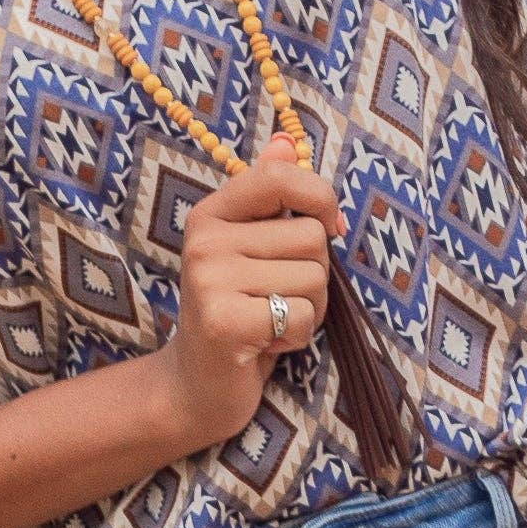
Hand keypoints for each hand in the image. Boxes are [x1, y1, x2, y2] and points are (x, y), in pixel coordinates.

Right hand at [162, 157, 338, 449]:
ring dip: (309, 310)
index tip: (330, 227)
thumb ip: (268, 196)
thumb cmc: (237, 312)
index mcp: (212, 214)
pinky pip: (301, 315)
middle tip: (278, 298)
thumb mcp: (250, 250)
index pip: (280, 178)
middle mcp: (205, 240)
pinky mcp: (223, 321)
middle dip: (314, 275)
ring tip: (271, 321)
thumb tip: (286, 141)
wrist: (196, 386)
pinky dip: (297, 337)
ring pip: (314, 279)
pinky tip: (266, 344)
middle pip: (312, 237)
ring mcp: (210, 280)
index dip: (321, 198)